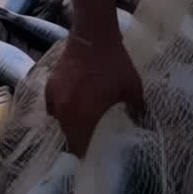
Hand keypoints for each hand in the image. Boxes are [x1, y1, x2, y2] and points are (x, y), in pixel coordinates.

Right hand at [46, 34, 144, 156]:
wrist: (92, 36)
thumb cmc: (114, 64)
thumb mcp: (132, 88)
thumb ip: (137, 110)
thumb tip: (142, 124)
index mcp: (83, 117)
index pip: (78, 147)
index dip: (84, 155)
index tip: (91, 157)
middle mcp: (64, 111)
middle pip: (67, 136)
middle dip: (77, 140)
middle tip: (89, 140)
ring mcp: (54, 98)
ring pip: (58, 121)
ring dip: (68, 124)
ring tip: (80, 123)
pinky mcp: (49, 86)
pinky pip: (52, 106)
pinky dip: (60, 109)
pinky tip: (71, 105)